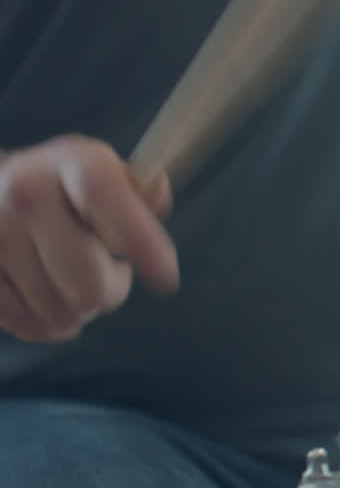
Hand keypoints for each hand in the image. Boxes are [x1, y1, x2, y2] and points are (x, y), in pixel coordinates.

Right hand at [0, 135, 177, 341]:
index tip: (165, 279)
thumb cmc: (73, 192)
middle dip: (113, 291)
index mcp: (72, 162)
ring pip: (62, 312)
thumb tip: (157, 195)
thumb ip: (141, 192)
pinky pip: (29, 325)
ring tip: (75, 280)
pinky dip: (50, 325)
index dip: (139, 240)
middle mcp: (25, 191)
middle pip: (87, 283)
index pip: (102, 195)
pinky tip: (52, 301)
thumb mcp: (109, 177)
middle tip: (113, 275)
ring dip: (80, 309)